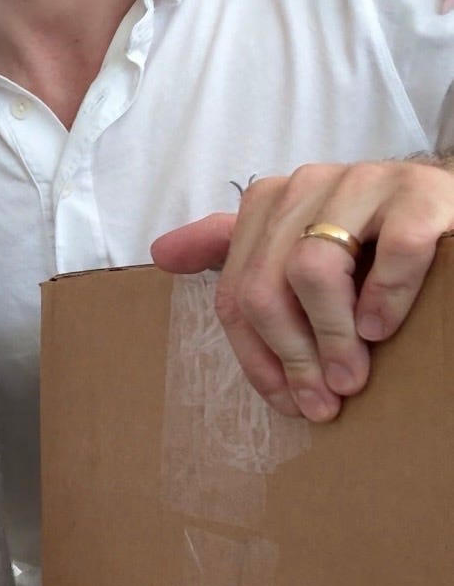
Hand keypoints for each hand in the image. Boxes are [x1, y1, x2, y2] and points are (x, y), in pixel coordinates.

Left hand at [150, 158, 453, 421]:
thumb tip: (161, 254)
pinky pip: (393, 252)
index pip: (237, 292)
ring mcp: (368, 183)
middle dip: (292, 355)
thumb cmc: (375, 243)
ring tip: (354, 377)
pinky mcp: (422, 196)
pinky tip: (384, 327)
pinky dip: (386, 298)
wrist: (449, 216)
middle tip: (325, 400)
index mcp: (274, 201)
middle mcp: (312, 184)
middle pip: (267, 285)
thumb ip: (233, 249)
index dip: (258, 357)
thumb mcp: (299, 247)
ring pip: (314, 268)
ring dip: (332, 336)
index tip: (290, 402)